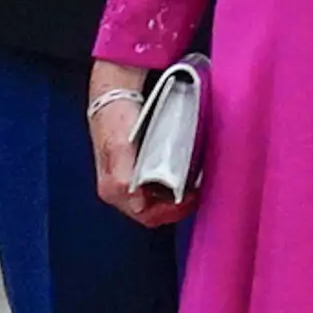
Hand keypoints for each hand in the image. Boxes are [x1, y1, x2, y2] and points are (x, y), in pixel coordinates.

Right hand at [86, 57, 186, 226]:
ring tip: (195, 182)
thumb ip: (123, 177)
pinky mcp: (139, 169)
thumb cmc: (115, 118)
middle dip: (178, 206)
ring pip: (159, 201)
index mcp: (114, 190)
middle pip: (155, 212)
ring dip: (178, 195)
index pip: (147, 216)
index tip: (192, 196)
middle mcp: (121, 190)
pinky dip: (176, 183)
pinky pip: (160, 186)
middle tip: (198, 190)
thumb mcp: (119, 145)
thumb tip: (136, 205)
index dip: (172, 212)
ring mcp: (131, 180)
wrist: (115, 96)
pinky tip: (187, 173)